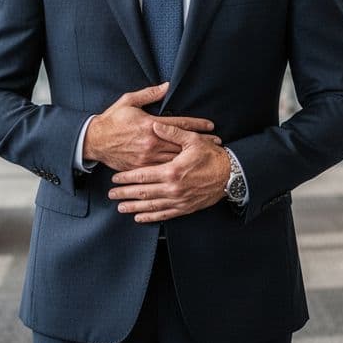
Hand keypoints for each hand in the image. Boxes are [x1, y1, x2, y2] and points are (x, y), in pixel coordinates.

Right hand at [84, 82, 218, 171]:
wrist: (94, 141)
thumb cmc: (112, 120)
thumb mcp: (128, 101)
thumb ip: (149, 94)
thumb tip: (167, 86)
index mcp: (149, 124)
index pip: (179, 124)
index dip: (197, 125)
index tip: (211, 126)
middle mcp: (151, 142)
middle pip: (182, 143)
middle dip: (200, 143)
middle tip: (217, 144)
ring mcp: (146, 157)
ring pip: (174, 158)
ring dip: (191, 157)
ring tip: (207, 157)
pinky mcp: (140, 168)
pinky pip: (161, 170)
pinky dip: (175, 168)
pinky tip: (186, 169)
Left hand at [108, 122, 230, 222]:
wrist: (231, 175)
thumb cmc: (212, 156)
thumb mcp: (193, 140)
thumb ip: (172, 133)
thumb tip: (155, 124)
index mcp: (172, 171)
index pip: (143, 175)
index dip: (127, 177)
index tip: (115, 178)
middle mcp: (173, 188)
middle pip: (143, 193)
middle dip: (125, 194)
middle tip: (111, 194)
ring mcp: (179, 200)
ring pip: (151, 206)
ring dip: (134, 207)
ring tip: (121, 208)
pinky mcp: (185, 207)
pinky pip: (164, 215)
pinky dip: (151, 217)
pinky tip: (140, 217)